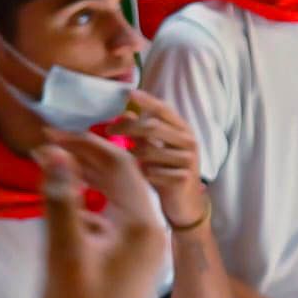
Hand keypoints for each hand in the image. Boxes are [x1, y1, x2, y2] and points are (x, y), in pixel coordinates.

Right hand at [37, 136, 167, 297]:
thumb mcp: (65, 254)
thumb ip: (61, 202)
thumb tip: (56, 154)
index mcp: (143, 226)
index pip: (120, 165)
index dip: (85, 145)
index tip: (49, 136)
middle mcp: (150, 231)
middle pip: (122, 176)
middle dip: (85, 156)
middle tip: (46, 144)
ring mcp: (141, 245)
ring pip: (116, 195)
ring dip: (86, 176)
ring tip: (52, 163)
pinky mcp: (129, 258)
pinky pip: (112, 216)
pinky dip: (88, 201)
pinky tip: (65, 200)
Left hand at [111, 91, 206, 228]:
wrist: (185, 203)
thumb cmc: (167, 171)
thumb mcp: (157, 148)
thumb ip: (144, 132)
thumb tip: (125, 113)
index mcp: (183, 130)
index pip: (164, 110)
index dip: (147, 100)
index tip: (128, 93)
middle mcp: (189, 141)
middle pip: (153, 126)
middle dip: (128, 127)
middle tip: (108, 130)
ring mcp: (188, 160)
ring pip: (149, 151)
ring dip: (135, 156)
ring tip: (133, 162)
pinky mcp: (183, 178)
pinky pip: (153, 172)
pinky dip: (144, 174)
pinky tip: (146, 178)